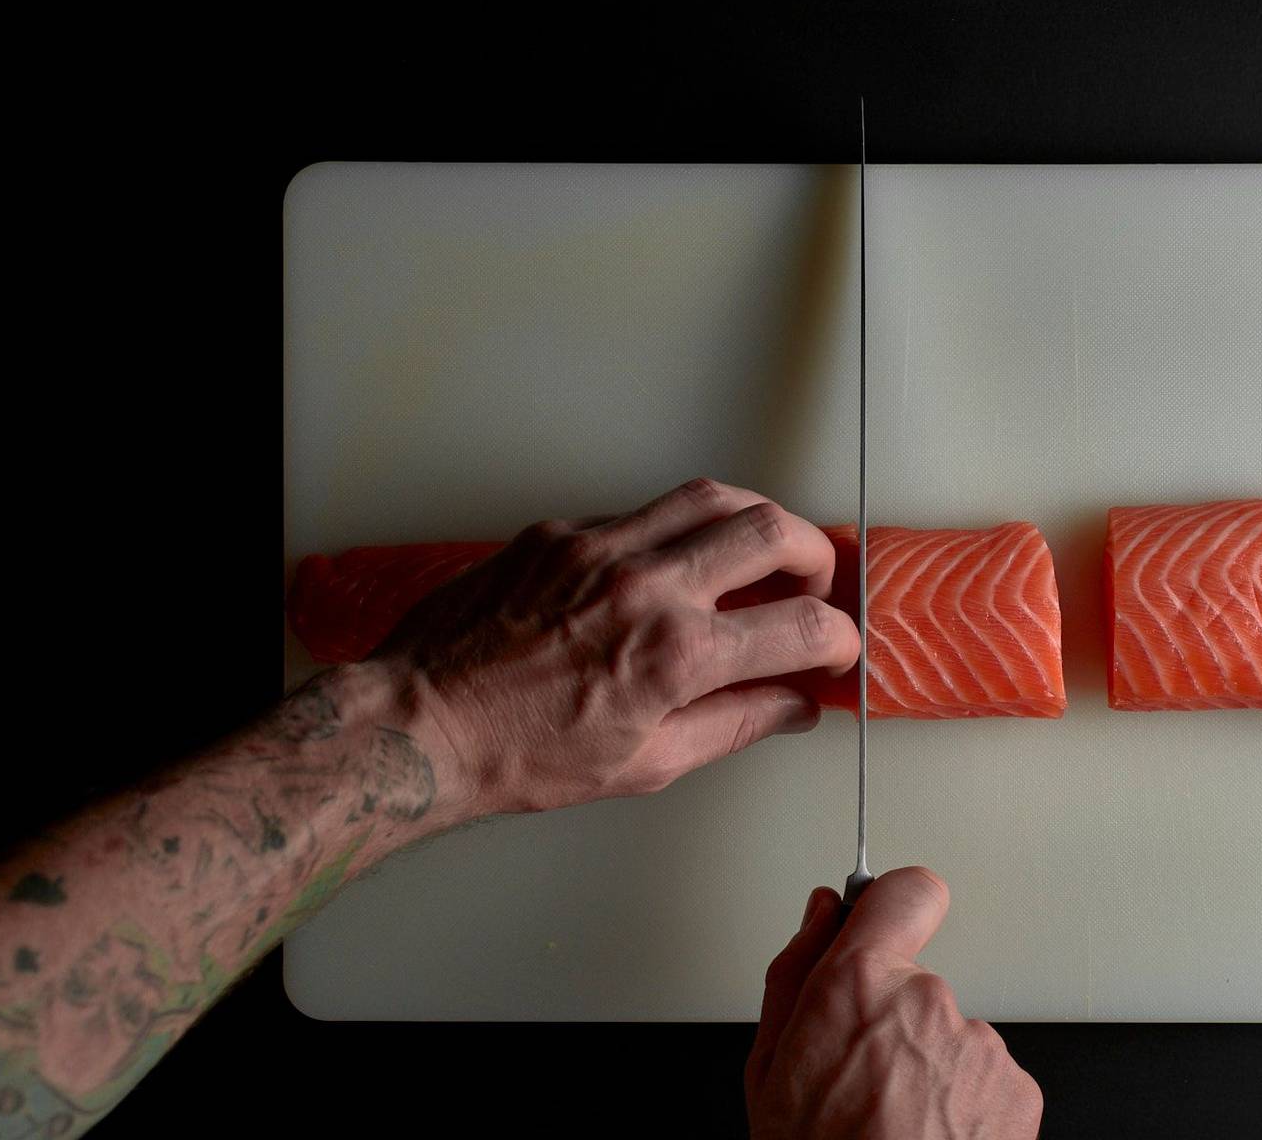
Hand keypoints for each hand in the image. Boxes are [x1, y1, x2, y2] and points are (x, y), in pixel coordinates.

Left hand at [374, 477, 859, 813]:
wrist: (424, 722)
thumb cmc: (523, 756)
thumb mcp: (648, 764)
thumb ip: (736, 723)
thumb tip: (795, 706)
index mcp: (678, 655)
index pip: (801, 627)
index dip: (837, 638)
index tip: (835, 649)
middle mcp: (648, 587)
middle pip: (771, 532)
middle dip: (812, 555)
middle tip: (811, 582)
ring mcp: (602, 548)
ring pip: (711, 496)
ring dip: (755, 518)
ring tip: (761, 548)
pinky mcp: (561, 533)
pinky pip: (643, 511)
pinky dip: (677, 529)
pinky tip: (673, 562)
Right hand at [747, 868, 1042, 1138]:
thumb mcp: (767, 1067)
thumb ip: (796, 971)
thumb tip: (822, 916)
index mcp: (858, 985)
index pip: (904, 891)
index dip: (894, 902)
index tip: (888, 913)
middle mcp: (928, 1001)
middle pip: (918, 984)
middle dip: (894, 1023)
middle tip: (862, 1085)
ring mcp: (979, 1046)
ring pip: (952, 1037)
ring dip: (930, 1071)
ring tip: (894, 1126)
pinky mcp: (1017, 1089)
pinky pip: (986, 1078)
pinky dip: (965, 1107)